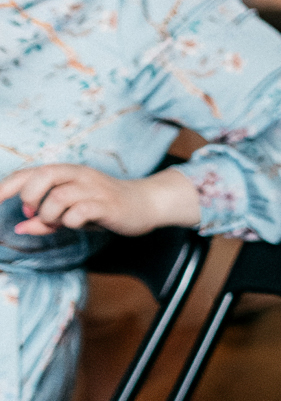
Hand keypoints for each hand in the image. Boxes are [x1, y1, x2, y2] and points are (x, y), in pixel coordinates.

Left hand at [0, 165, 198, 235]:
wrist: (146, 204)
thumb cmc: (105, 206)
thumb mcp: (71, 212)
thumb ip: (45, 219)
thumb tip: (20, 227)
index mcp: (68, 173)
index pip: (31, 173)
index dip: (7, 186)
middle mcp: (80, 176)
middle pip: (43, 175)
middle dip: (29, 196)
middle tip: (32, 211)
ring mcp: (94, 189)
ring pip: (58, 196)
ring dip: (49, 214)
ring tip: (56, 223)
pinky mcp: (108, 205)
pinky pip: (80, 212)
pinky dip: (70, 221)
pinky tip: (74, 225)